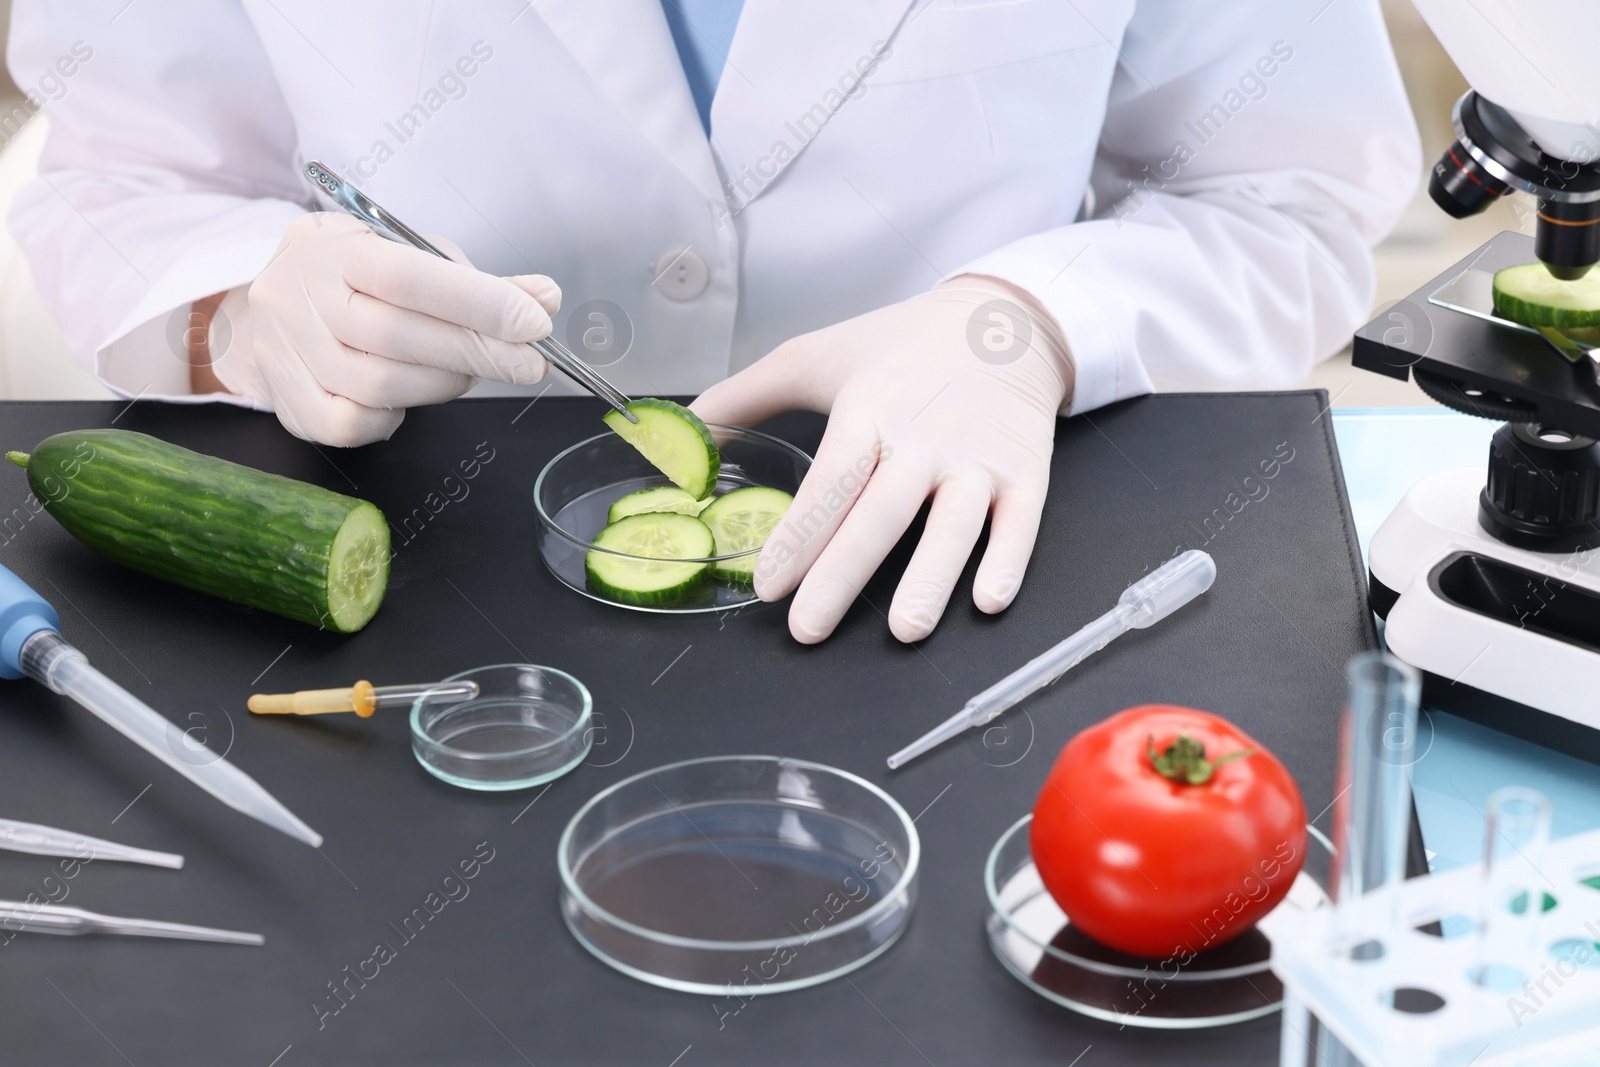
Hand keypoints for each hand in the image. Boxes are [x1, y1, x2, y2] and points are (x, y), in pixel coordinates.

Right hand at [210, 212, 559, 445]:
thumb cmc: (358, 280)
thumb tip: (544, 298)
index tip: (535, 323)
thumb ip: (478, 283)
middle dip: (477, 352)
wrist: (273, 308)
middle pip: (397, 336)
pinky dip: (395, 417)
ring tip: (468, 371)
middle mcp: (297, 297)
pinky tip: (410, 397)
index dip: (478, 302)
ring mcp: (285, 353)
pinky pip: (353, 424)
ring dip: (444, 384)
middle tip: (529, 364)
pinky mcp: (288, 404)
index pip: (408, 275)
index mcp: (332, 247)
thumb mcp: (413, 258)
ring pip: (380, 385)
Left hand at [691, 277, 1071, 643]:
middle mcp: (923, 439)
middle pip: (880, 514)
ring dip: (931, 579)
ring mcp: (977, 459)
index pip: (830, 480)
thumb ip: (745, 397)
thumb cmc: (899, 346)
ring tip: (904, 629)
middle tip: (809, 627)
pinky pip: (1019, 524)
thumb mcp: (816, 356)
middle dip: (842, 574)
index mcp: (869, 410)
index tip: (767, 582)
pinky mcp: (1025, 473)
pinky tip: (988, 601)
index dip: (799, 533)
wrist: (1002, 319)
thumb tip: (683, 430)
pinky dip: (1008, 562)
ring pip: (953, 526)